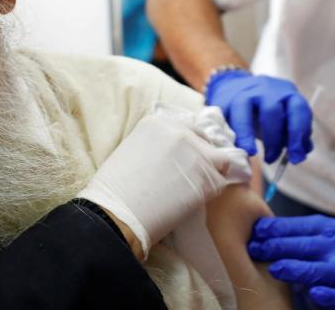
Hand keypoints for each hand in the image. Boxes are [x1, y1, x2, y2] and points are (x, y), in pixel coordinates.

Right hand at [78, 105, 248, 258]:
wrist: (116, 212)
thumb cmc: (115, 188)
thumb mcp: (132, 150)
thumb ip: (156, 144)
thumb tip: (173, 155)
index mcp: (158, 122)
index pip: (188, 128)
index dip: (189, 145)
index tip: (184, 161)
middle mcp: (180, 132)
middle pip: (205, 141)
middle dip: (202, 156)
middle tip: (190, 177)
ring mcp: (196, 153)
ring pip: (219, 161)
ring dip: (210, 174)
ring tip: (194, 190)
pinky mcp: (206, 178)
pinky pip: (219, 184)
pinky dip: (210, 193)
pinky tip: (192, 202)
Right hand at [204, 70, 312, 162]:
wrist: (234, 86)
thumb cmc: (263, 110)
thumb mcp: (283, 118)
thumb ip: (294, 133)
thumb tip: (302, 151)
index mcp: (287, 93)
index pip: (298, 110)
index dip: (299, 135)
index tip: (296, 158)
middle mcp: (266, 89)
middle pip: (272, 111)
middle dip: (273, 140)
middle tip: (271, 159)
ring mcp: (242, 93)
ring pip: (243, 113)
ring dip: (247, 137)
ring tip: (250, 153)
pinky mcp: (223, 100)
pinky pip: (223, 119)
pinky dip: (228, 135)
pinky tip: (233, 146)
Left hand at [247, 215, 334, 309]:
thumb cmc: (327, 250)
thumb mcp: (315, 233)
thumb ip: (292, 231)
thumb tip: (258, 228)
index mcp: (329, 229)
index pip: (299, 227)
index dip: (276, 229)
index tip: (256, 232)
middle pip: (306, 246)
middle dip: (278, 247)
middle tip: (256, 250)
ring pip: (321, 270)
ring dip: (297, 270)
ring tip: (276, 269)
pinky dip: (330, 296)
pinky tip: (315, 293)